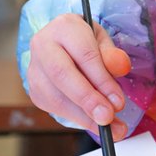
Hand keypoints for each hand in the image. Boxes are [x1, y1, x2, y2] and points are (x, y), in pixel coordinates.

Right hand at [25, 12, 132, 139]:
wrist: (63, 44)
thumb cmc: (86, 41)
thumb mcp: (104, 42)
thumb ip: (113, 55)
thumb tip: (121, 67)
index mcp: (64, 27)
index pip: (84, 54)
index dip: (102, 80)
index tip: (118, 101)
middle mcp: (43, 45)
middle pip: (62, 75)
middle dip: (87, 99)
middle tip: (108, 117)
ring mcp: (34, 69)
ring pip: (55, 96)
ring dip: (83, 116)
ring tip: (109, 128)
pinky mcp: (34, 89)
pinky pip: (53, 108)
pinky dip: (77, 118)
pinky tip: (94, 123)